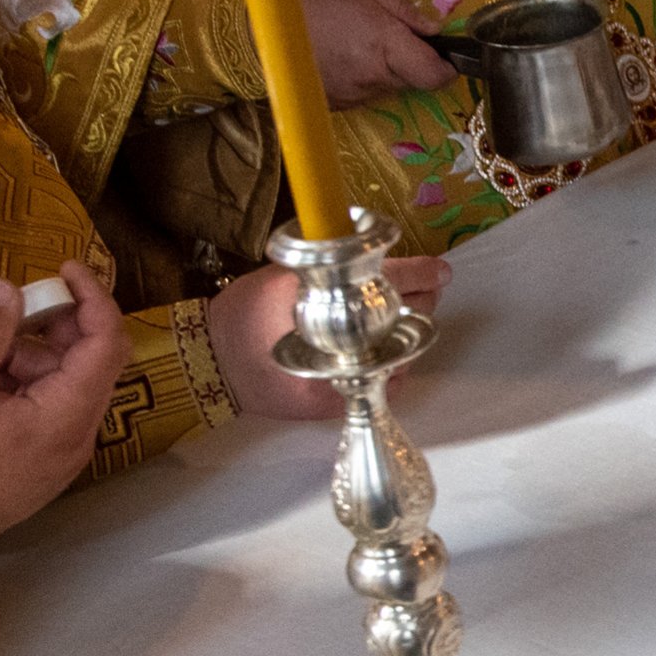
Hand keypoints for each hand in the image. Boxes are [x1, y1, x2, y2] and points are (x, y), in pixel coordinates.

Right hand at [0, 262, 130, 560]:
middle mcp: (75, 439)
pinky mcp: (37, 464)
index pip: (106, 344)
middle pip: (89, 361)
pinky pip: (44, 408)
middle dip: (53, 326)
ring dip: (26, 357)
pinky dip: (18, 384)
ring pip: (62, 383)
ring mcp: (58, 456)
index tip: (63, 267)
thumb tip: (7, 287)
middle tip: (1, 313)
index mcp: (64, 420)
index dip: (92, 298)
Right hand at [202, 257, 453, 422]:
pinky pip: (386, 381)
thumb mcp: (286, 274)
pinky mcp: (338, 402)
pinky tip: (379, 349)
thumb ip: (332, 265)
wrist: (213, 363)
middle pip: (408, 316)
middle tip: (423, 290)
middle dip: (421, 300)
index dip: (423, 272)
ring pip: (403, 351)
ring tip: (398, 317)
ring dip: (406, 332)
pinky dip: (391, 362)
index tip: (442, 269)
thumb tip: (376, 253)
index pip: (392, 278)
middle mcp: (336, 342)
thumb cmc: (246, 311)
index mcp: (322, 297)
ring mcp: (340, 376)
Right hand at [299, 0, 455, 105]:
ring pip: (387, 88)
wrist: (256, 27)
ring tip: (358, 43)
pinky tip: (341, 57)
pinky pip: (363, 94)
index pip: (434, 75)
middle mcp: (374, 77)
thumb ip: (405, 12)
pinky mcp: (336, 105)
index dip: (446, 68)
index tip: (445, 56)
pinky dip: (361, 79)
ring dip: (385, 70)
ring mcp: (354, 96)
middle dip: (412, 63)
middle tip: (392, 37)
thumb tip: (435, 30)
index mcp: (385, 45)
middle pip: (413, 81)